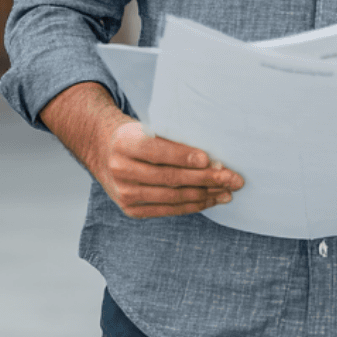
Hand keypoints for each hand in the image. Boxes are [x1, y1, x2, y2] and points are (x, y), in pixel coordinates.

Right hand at [39, 81, 243, 218]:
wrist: (103, 151)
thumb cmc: (135, 135)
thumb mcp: (146, 126)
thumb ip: (171, 136)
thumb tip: (211, 152)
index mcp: (125, 143)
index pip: (158, 150)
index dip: (184, 155)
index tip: (210, 159)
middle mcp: (121, 170)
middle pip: (170, 178)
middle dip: (207, 179)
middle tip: (233, 178)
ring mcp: (124, 194)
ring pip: (172, 197)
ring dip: (205, 195)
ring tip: (228, 191)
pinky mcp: (131, 210)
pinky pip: (168, 210)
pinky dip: (192, 206)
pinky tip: (210, 200)